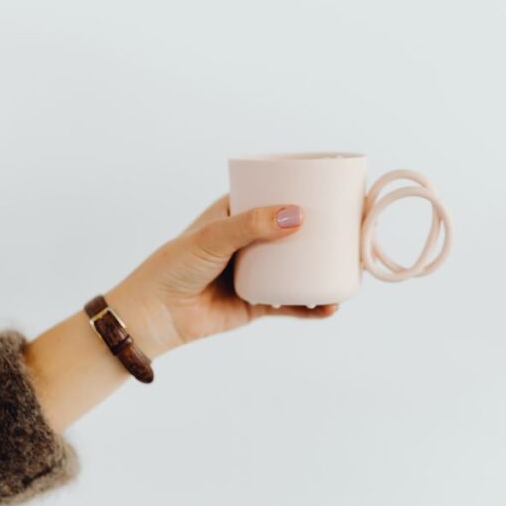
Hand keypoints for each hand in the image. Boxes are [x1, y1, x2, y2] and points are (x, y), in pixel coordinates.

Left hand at [106, 196, 338, 356]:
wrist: (154, 316)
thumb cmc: (174, 267)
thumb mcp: (212, 237)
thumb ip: (251, 226)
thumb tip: (297, 216)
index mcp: (237, 214)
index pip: (276, 195)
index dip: (304, 192)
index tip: (335, 188)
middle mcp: (250, 241)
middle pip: (295, 232)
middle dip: (323, 232)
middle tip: (351, 230)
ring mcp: (256, 272)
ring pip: (298, 267)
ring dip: (323, 268)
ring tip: (349, 268)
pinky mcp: (257, 302)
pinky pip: (292, 302)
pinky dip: (312, 305)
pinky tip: (330, 305)